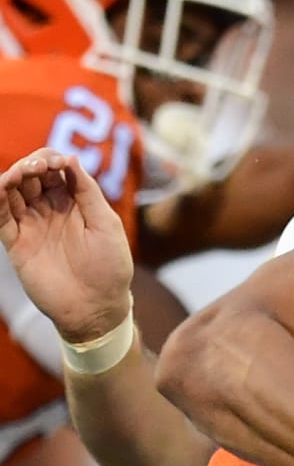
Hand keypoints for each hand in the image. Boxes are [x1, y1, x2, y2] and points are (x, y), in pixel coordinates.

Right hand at [0, 149, 132, 343]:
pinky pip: (0, 215)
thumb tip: (70, 157)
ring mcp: (32, 225)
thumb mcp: (106, 225)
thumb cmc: (110, 268)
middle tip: (39, 166)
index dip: (53, 159)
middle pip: (31, 175)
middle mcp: (50, 210)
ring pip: (12, 191)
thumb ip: (88, 192)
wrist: (96, 307)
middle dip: (32, 164)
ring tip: (21, 173)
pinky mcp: (16, 242)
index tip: (58, 161)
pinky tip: (1, 186)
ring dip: (13, 176)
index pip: (55, 170)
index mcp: (74, 203)